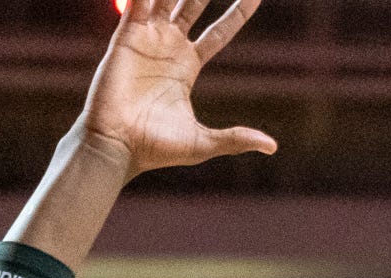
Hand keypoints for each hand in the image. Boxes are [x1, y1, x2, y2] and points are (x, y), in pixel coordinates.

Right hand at [74, 0, 276, 178]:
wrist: (118, 146)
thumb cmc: (155, 149)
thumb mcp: (203, 142)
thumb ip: (235, 138)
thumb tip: (272, 147)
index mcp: (188, 66)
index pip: (219, 31)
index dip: (238, 12)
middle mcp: (169, 46)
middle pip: (194, 4)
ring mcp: (147, 38)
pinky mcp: (126, 37)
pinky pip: (139, 3)